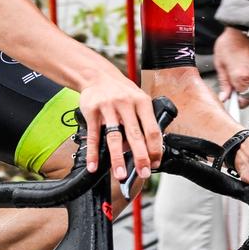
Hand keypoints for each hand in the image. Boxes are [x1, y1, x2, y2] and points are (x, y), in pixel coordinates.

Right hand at [79, 68, 162, 186]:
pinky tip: (94, 165)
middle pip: (135, 135)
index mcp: (142, 102)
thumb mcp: (138, 99)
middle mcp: (126, 104)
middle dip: (140, 157)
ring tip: (120, 173)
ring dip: (117, 158)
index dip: (156, 149)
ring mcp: (108, 107)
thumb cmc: (121, 91)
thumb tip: (148, 150)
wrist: (97, 75)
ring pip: (114, 137)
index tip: (156, 163)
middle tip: (143, 173)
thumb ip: (143, 121)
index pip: (153, 129)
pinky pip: (94, 135)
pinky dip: (93, 152)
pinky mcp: (92, 111)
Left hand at [213, 28, 248, 109]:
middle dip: (239, 93)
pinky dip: (247, 77)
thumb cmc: (230, 43)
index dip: (237, 105)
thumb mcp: (220, 64)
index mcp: (241, 78)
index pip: (243, 101)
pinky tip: (239, 67)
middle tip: (229, 87)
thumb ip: (224, 83)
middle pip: (248, 95)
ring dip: (243, 84)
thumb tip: (225, 96)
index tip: (233, 105)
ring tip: (233, 72)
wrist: (244, 30)